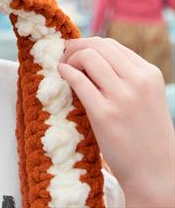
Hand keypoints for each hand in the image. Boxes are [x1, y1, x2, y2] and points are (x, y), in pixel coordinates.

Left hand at [59, 37, 174, 207]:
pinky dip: (65, 73)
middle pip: (97, 45)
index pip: (111, 45)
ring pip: (88, 56)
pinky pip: (78, 80)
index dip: (87, 45)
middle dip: (74, 47)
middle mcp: (138, 81)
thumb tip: (86, 56)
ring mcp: (122, 97)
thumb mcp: (143, 96)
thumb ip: (124, 76)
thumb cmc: (143, 133)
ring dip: (69, 59)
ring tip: (64, 69)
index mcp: (149, 74)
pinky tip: (61, 75)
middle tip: (64, 58)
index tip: (75, 54)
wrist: (155, 171)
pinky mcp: (104, 114)